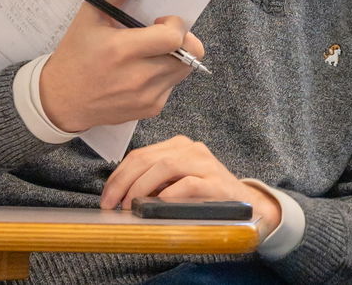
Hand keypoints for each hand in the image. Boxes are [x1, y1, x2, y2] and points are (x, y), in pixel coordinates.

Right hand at [39, 0, 204, 132]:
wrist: (59, 101)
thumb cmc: (76, 55)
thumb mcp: (91, 17)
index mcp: (122, 51)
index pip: (175, 38)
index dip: (175, 25)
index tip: (159, 22)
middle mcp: (138, 77)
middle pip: (189, 53)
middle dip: (180, 40)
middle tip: (158, 37)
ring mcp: (146, 97)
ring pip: (184, 69)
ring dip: (175, 57)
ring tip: (149, 53)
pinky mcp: (150, 110)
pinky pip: (173, 85)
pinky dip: (165, 75)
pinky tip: (141, 72)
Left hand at [102, 135, 282, 235]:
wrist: (244, 204)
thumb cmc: (204, 195)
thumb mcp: (175, 182)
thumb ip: (153, 180)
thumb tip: (119, 193)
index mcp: (179, 146)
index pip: (139, 154)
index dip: (118, 176)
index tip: (106, 197)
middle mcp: (191, 149)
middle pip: (148, 158)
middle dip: (123, 182)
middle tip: (112, 204)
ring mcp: (205, 163)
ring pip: (165, 165)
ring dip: (142, 187)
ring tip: (131, 206)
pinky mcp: (216, 182)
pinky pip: (189, 183)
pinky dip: (171, 193)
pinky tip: (159, 203)